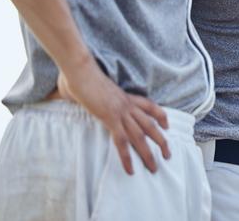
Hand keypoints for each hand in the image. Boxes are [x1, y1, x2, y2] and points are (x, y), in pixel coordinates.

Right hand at [57, 60, 170, 174]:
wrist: (82, 70)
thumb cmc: (83, 75)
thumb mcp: (92, 85)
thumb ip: (89, 93)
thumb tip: (70, 92)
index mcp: (126, 96)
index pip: (150, 106)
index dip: (160, 116)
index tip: (166, 125)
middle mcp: (127, 104)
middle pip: (150, 124)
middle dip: (161, 141)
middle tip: (167, 155)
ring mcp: (121, 112)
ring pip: (140, 136)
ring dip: (148, 154)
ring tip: (154, 168)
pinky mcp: (110, 118)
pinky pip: (122, 141)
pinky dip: (126, 157)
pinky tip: (130, 169)